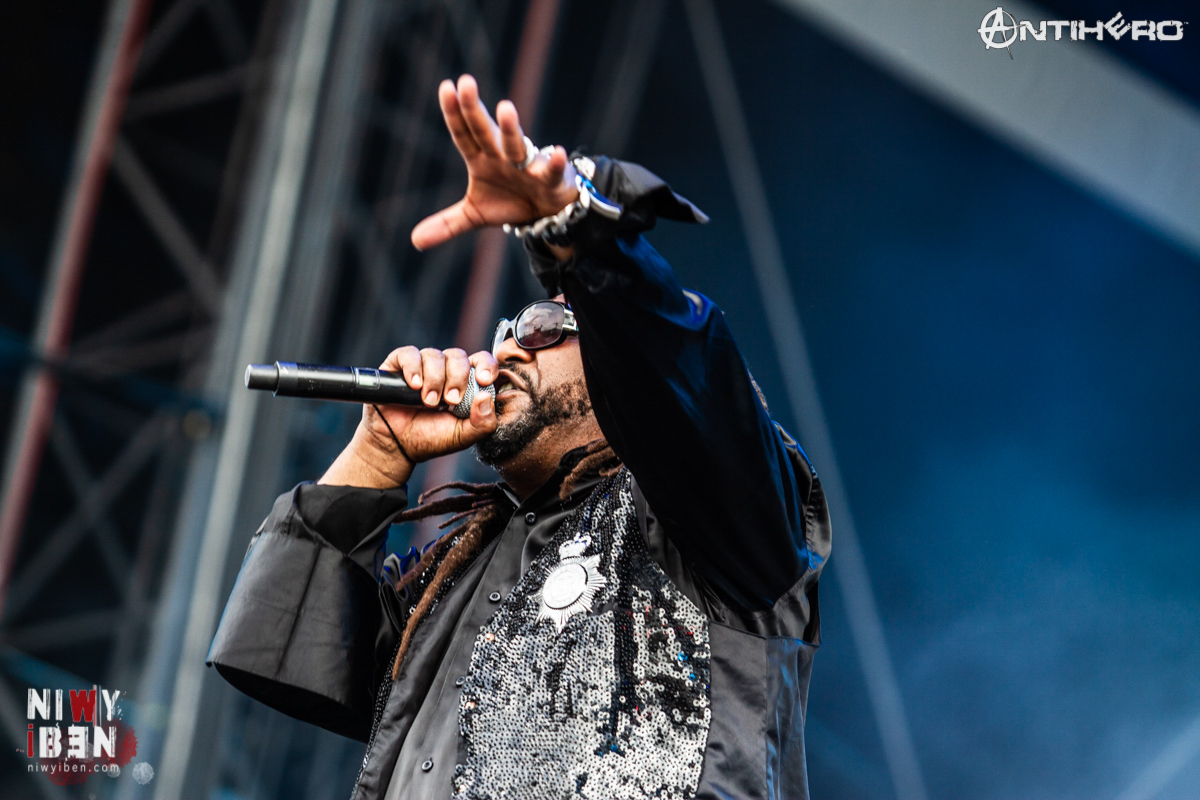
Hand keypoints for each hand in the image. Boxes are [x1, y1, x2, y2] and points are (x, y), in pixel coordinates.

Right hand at [319, 348, 498, 488]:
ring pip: (435, 355)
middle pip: (458, 356)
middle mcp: (446, 370)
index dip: (486, 365)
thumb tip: (486, 397)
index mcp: (466, 383)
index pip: (482, 361)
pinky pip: (409, 354)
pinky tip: (414, 385)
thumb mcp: (463, 436)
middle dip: (457, 378)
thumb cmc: (431, 438)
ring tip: (428, 402)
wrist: (397, 444)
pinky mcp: (399, 364)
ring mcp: (423, 365)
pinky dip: (413, 368)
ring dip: (434, 379)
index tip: (484, 380)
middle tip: (450, 401)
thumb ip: (483, 423)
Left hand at [410, 74, 579, 250]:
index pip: (463, 134)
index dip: (454, 114)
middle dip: (474, 109)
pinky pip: (551, 170)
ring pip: (516, 145)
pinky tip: (557, 153)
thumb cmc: (510, 200)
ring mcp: (527, 165)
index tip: (446, 87)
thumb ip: (447, 224)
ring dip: (511, 129)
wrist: (546, 211)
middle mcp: (502, 156)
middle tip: (466, 83)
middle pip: (484, 131)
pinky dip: (554, 163)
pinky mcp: (551, 178)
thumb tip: (414, 241)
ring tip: (505, 108)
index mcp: (481, 159)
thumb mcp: (475, 215)